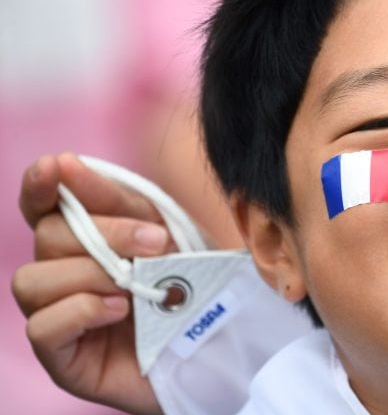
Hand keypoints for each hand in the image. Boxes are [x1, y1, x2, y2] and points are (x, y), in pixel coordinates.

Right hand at [12, 154, 173, 414]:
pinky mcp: (64, 358)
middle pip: (45, 237)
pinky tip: (120, 309)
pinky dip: (82, 311)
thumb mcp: (163, 229)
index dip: (40, 185)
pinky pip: (41, 328)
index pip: (40, 206)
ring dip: (90, 274)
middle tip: (157, 241)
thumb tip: (68, 164)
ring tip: (137, 284)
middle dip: (103, 232)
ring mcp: (57, 316)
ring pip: (31, 281)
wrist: (220, 339)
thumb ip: (118, 200)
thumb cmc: (191, 281)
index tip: (58, 167)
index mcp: (82, 238)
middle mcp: (60, 274)